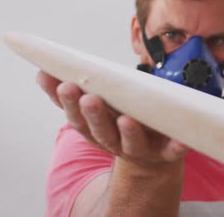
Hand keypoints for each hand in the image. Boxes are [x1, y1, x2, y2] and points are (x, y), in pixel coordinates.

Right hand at [36, 70, 187, 167]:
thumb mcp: (101, 102)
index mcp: (96, 129)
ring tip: (125, 119)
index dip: (68, 103)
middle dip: (94, 115)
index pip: (77, 118)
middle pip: (100, 130)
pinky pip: (172, 151)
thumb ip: (78, 87)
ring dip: (127, 132)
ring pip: (131, 143)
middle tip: (89, 98)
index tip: (63, 85)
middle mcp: (115, 141)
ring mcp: (141, 149)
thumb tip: (44, 70)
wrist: (154, 152)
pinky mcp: (166, 153)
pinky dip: (175, 147)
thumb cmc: (123, 117)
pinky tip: (180, 141)